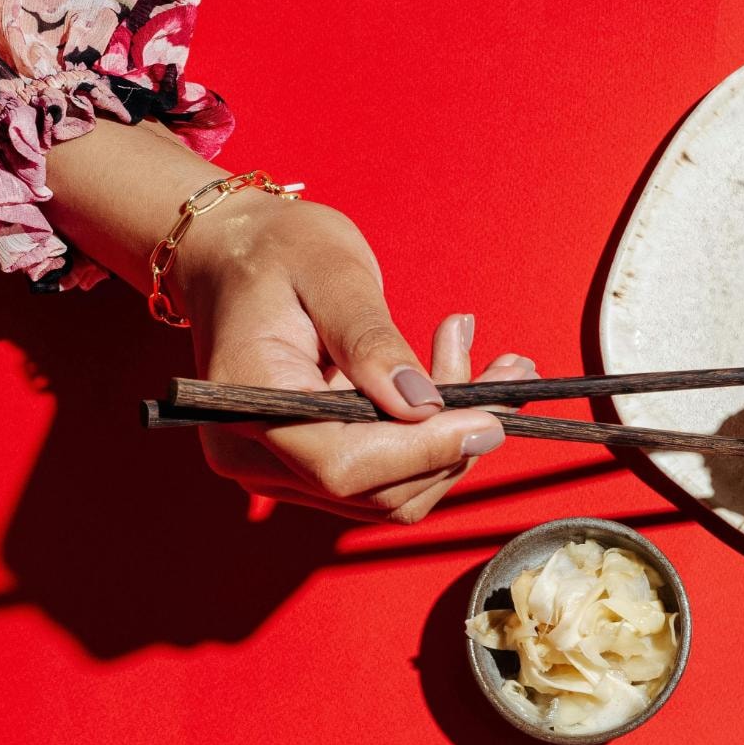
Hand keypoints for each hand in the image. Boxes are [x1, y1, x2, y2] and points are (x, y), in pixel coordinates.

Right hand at [174, 196, 532, 521]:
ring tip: (493, 365)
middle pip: (380, 489)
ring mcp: (279, 471)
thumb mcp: (331, 272)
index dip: (425, 451)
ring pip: (397, 493)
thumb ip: (371, 340)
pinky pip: (390, 478)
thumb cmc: (276, 251)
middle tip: (509, 368)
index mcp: (245, 400)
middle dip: (457, 438)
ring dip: (458, 439)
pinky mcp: (310, 470)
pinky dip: (438, 439)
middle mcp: (253, 454)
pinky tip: (460, 381)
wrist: (234, 257)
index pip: (343, 464)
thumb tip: (422, 404)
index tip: (491, 416)